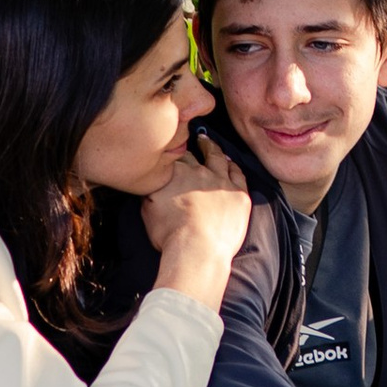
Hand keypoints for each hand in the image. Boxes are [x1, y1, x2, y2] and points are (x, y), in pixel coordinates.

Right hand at [141, 135, 252, 304]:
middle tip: (191, 138)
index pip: (173, 157)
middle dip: (191, 146)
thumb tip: (150, 183)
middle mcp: (199, 172)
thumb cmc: (169, 234)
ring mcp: (221, 181)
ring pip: (217, 157)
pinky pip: (237, 173)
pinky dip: (233, 165)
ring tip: (208, 142)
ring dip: (212, 148)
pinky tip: (230, 162)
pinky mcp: (239, 194)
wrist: (197, 248)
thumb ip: (150, 192)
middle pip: (194, 155)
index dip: (172, 151)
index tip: (171, 146)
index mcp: (176, 173)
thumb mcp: (148, 210)